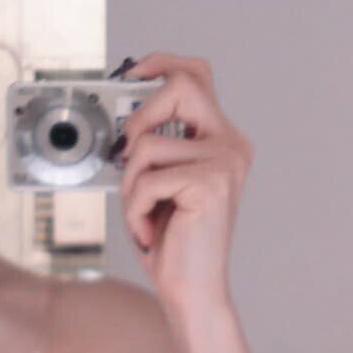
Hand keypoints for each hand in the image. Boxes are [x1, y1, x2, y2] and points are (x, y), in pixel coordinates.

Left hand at [115, 51, 253, 308]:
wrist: (190, 288)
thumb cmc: (171, 238)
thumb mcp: (156, 180)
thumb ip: (150, 144)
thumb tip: (122, 117)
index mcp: (220, 139)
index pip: (196, 76)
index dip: (161, 64)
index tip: (131, 72)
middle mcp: (230, 145)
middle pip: (179, 88)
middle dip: (139, 116)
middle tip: (126, 153)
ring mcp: (225, 162)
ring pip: (148, 144)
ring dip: (130, 183)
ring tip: (144, 212)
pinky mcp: (210, 183)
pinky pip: (147, 178)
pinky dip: (135, 208)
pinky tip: (150, 230)